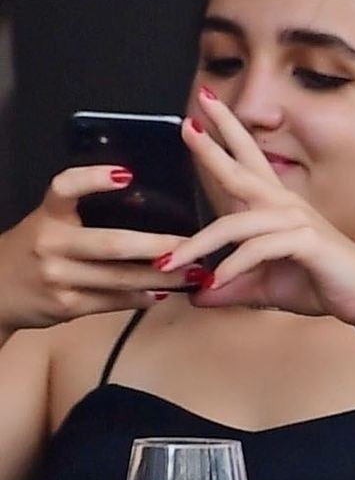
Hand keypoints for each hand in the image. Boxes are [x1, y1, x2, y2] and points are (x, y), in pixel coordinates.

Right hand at [0, 165, 188, 331]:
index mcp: (47, 215)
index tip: (126, 174)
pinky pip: (113, 302)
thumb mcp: (48, 223)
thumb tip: (142, 204)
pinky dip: (142, 297)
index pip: (64, 189)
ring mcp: (58, 277)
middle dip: (159, 246)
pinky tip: (164, 293)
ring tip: (194, 273)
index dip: (92, 179)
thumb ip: (83, 214)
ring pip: (120, 278)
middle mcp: (50, 244)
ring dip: (163, 277)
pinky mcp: (66, 305)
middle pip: (112, 243)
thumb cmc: (34, 251)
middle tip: (194, 244)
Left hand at [168, 88, 354, 325]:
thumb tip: (196, 293)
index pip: (247, 164)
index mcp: (278, 207)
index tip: (197, 117)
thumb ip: (231, 286)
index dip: (224, 138)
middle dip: (212, 146)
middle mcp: (286, 206)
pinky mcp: (306, 240)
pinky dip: (233, 267)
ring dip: (199, 244)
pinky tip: (217, 282)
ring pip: (235, 224)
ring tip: (170, 263)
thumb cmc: (323, 284)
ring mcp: (297, 220)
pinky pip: (257, 249)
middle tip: (187, 123)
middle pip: (241, 169)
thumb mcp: (266, 287)